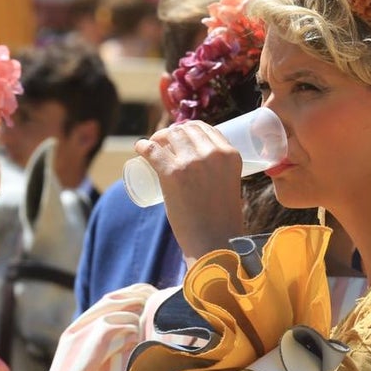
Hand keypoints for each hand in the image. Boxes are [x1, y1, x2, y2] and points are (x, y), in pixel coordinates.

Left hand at [135, 121, 244, 264]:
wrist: (213, 242)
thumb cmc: (221, 220)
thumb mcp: (229, 185)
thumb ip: (221, 172)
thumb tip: (204, 169)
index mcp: (231, 155)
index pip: (207, 129)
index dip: (190, 129)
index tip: (181, 136)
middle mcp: (213, 153)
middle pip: (187, 130)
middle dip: (172, 133)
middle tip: (163, 143)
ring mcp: (192, 162)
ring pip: (170, 136)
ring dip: (158, 137)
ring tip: (152, 146)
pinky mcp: (173, 173)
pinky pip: (153, 150)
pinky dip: (143, 146)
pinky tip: (140, 148)